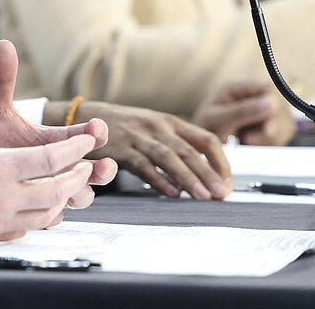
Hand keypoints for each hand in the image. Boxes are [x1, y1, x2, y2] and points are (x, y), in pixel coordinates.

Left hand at [0, 41, 117, 210]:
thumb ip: (3, 79)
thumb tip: (4, 44)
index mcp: (57, 140)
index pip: (86, 134)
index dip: (95, 131)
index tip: (97, 127)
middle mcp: (62, 165)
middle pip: (95, 169)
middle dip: (103, 168)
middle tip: (105, 165)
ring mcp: (54, 189)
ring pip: (81, 195)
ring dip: (85, 192)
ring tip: (82, 191)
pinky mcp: (40, 210)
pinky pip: (55, 216)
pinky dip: (56, 213)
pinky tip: (52, 211)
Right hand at [0, 44, 106, 248]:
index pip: (51, 160)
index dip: (75, 149)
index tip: (88, 140)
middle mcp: (4, 198)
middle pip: (58, 190)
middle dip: (77, 176)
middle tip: (87, 166)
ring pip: (47, 215)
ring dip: (63, 199)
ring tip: (69, 187)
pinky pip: (27, 229)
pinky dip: (40, 218)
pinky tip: (41, 210)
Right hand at [54, 100, 231, 198]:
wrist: (87, 118)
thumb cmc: (125, 128)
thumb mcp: (155, 128)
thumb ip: (178, 144)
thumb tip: (207, 171)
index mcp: (171, 122)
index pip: (206, 139)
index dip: (220, 161)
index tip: (227, 182)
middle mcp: (158, 127)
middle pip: (190, 150)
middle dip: (209, 173)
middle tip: (222, 194)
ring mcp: (139, 137)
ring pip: (169, 157)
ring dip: (188, 178)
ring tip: (203, 197)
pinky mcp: (120, 149)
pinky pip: (143, 166)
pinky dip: (159, 180)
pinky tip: (171, 194)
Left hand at [193, 81, 295, 146]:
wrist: (201, 147)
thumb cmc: (204, 129)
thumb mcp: (218, 120)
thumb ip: (242, 111)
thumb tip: (270, 103)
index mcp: (238, 87)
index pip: (269, 88)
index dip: (272, 106)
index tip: (266, 126)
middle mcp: (254, 95)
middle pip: (280, 105)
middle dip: (269, 126)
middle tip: (249, 139)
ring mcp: (264, 109)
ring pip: (284, 121)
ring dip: (269, 136)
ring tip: (246, 140)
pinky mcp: (271, 124)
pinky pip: (283, 133)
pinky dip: (271, 142)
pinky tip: (253, 143)